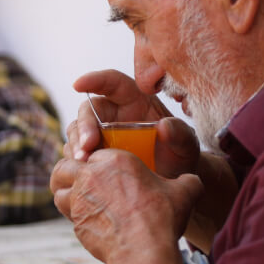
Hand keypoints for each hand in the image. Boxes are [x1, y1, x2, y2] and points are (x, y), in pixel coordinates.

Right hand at [52, 70, 200, 218]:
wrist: (174, 184)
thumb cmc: (181, 157)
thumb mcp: (187, 145)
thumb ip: (181, 134)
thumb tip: (163, 126)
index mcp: (136, 100)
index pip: (112, 82)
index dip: (95, 80)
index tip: (78, 85)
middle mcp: (115, 114)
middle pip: (89, 111)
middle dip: (83, 127)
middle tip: (87, 147)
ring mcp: (102, 136)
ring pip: (78, 132)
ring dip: (76, 146)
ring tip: (83, 163)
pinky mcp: (95, 155)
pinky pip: (77, 154)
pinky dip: (76, 162)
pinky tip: (82, 174)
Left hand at [67, 147, 202, 263]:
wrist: (143, 249)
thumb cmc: (162, 217)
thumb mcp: (184, 192)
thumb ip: (187, 181)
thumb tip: (194, 181)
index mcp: (116, 159)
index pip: (95, 151)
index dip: (96, 159)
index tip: (102, 169)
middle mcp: (91, 175)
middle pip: (66, 163)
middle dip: (70, 170)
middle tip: (80, 180)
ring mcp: (80, 198)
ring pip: (58, 187)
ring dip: (63, 190)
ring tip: (74, 197)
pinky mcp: (76, 222)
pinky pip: (65, 211)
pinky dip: (71, 212)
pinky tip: (85, 218)